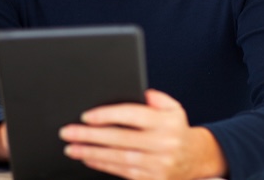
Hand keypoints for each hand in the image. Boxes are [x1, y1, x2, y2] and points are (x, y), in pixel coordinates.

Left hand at [59, 89, 226, 179]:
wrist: (196, 159)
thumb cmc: (175, 129)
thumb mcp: (173, 108)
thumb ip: (156, 98)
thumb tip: (141, 93)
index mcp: (166, 122)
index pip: (132, 115)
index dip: (106, 115)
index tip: (85, 116)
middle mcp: (163, 144)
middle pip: (120, 139)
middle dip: (90, 136)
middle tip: (68, 132)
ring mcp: (159, 165)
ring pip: (119, 158)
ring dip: (91, 153)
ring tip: (71, 147)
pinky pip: (123, 173)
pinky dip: (102, 165)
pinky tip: (88, 158)